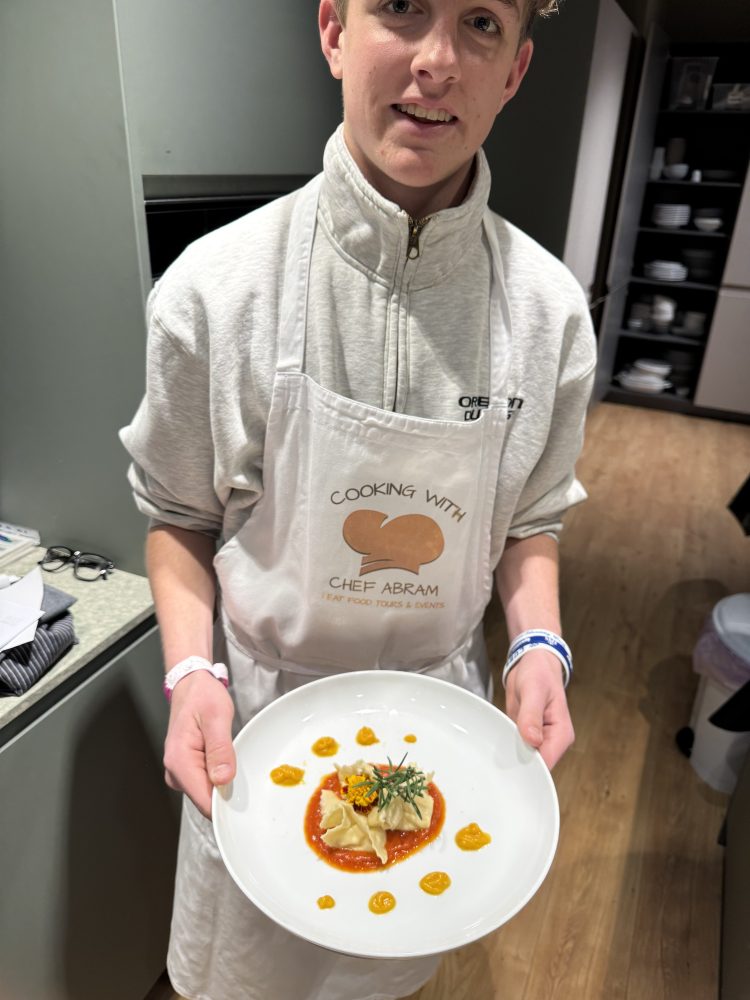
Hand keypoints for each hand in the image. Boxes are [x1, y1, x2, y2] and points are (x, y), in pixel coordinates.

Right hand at [163, 670, 235, 817]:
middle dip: (226, 793)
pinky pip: (205, 784)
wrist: (191, 686)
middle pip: (206, 800)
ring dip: (223, 784)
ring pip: (206, 793)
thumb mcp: (217, 717)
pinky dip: (218, 777)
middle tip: (243, 772)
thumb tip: (222, 780)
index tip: (244, 801)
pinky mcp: (186, 770)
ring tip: (231, 759)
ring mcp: (179, 773)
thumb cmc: (202, 697)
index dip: (224, 805)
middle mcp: (175, 772)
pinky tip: (224, 761)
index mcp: (179, 761)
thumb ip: (220, 750)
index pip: (203, 801)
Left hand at [503, 649, 573, 768]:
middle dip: (518, 766)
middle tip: (496, 764)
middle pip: (535, 766)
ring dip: (510, 759)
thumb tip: (532, 739)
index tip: (509, 767)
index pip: (546, 762)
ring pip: (525, 760)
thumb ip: (532, 715)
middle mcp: (552, 741)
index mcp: (561, 734)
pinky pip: (516, 749)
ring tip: (494, 757)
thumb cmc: (538, 673)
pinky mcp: (527, 736)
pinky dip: (507, 749)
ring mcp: (539, 740)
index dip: (528, 767)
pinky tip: (495, 748)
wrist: (532, 664)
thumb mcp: (533, 690)